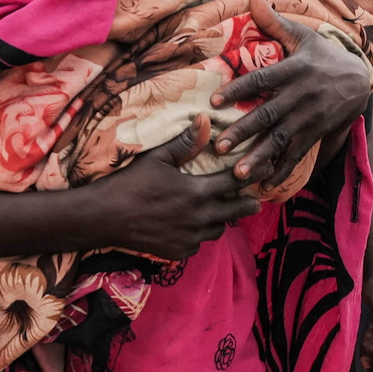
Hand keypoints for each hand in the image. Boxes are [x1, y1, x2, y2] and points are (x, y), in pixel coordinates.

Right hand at [89, 120, 260, 260]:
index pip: (235, 181)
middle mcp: (199, 218)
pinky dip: (198, 235)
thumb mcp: (157, 157)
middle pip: (235, 211)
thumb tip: (206, 119)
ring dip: (221, 220)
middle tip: (255, 201)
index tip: (269, 169)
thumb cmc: (129, 182)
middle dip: (247, 205)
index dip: (254, 173)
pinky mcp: (178, 252)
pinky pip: (198, 244)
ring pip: (217, 230)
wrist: (103, 217)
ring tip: (219, 212)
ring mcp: (189, 238)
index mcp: (197, 192)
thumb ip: (186, 142)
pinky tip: (190, 227)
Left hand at [219, 0, 372, 186]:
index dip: (239, 89)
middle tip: (220, 146)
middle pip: (268, 115)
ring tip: (239, 173)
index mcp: (294, 70)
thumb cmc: (324, 55)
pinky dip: (281, 169)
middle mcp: (301, 96)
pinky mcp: (316, 132)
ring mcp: (309, 117)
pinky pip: (297, 153)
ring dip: (259, 157)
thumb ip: (276, 23)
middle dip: (243, 131)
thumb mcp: (304, 36)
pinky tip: (264, 183)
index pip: (262, 80)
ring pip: (280, 139)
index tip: (216, 101)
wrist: (360, 78)